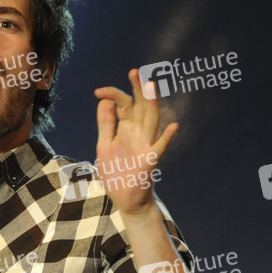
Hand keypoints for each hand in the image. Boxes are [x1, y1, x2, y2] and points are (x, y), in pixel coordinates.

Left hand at [93, 69, 177, 214]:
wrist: (125, 200)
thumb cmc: (117, 173)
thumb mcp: (104, 145)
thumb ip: (105, 123)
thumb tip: (104, 100)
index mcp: (126, 129)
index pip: (123, 104)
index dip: (112, 95)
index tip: (98, 91)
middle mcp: (138, 134)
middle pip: (139, 107)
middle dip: (137, 89)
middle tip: (134, 72)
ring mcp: (145, 146)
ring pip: (151, 121)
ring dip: (152, 105)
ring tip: (152, 87)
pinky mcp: (149, 161)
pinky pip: (160, 148)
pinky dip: (166, 138)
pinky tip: (173, 126)